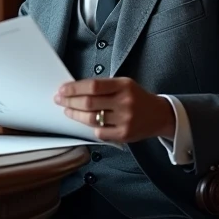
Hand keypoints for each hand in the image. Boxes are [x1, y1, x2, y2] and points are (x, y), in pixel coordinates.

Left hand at [55, 77, 174, 143]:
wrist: (159, 115)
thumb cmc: (136, 97)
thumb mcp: (124, 84)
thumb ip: (103, 86)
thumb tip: (75, 89)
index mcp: (123, 85)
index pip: (93, 86)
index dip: (74, 88)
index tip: (62, 89)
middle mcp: (125, 102)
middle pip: (89, 103)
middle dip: (69, 101)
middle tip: (59, 100)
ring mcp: (125, 120)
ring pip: (91, 119)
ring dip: (75, 114)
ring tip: (67, 110)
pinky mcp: (124, 135)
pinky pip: (99, 132)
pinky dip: (89, 126)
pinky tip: (84, 121)